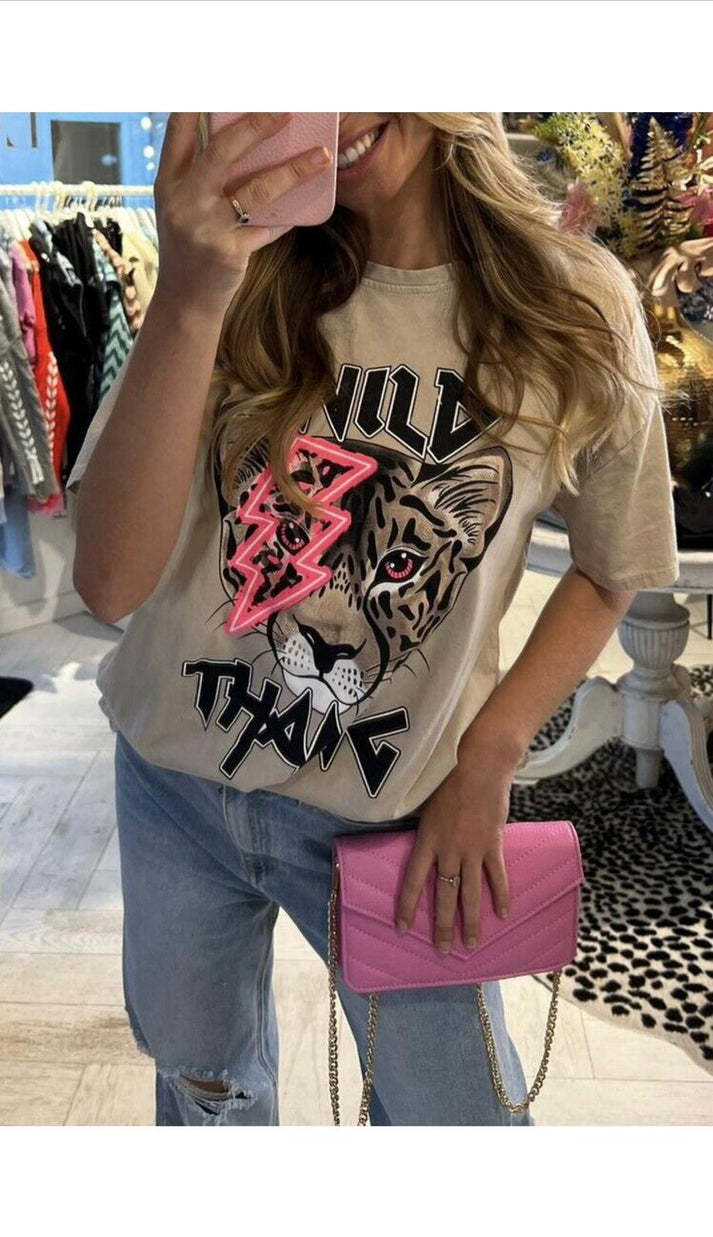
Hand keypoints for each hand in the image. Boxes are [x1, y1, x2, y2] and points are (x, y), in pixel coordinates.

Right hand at [153, 112, 332, 314]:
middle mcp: (183, 201)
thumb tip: (247, 140)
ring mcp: (205, 228)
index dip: (198, 102)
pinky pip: (268, 227)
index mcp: (168, 182)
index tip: (223, 83)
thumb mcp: (182, 207)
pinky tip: (304, 206)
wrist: (185, 301)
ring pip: (256, 190)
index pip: (179, 130)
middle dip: (257, 126)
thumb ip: (201, 177)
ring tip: (323, 155)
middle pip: (222, 151)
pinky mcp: (228, 252)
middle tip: (287, 110)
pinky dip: (288, 215)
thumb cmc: (190, 246)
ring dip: (294, 170)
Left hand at [394, 757, 514, 952]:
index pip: (412, 881)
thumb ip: (425, 831)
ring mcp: (472, 849)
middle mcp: (448, 849)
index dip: (407, 907)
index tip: (402, 928)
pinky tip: (502, 914)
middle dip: (442, 926)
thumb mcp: (426, 806)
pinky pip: (497, 876)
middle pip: (443, 895)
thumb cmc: (449, 779)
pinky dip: (501, 896)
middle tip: (442, 951)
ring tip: (471, 945)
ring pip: (470, 893)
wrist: (479, 764)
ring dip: (471, 922)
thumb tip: (421, 850)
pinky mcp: (493, 844)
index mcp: (426, 840)